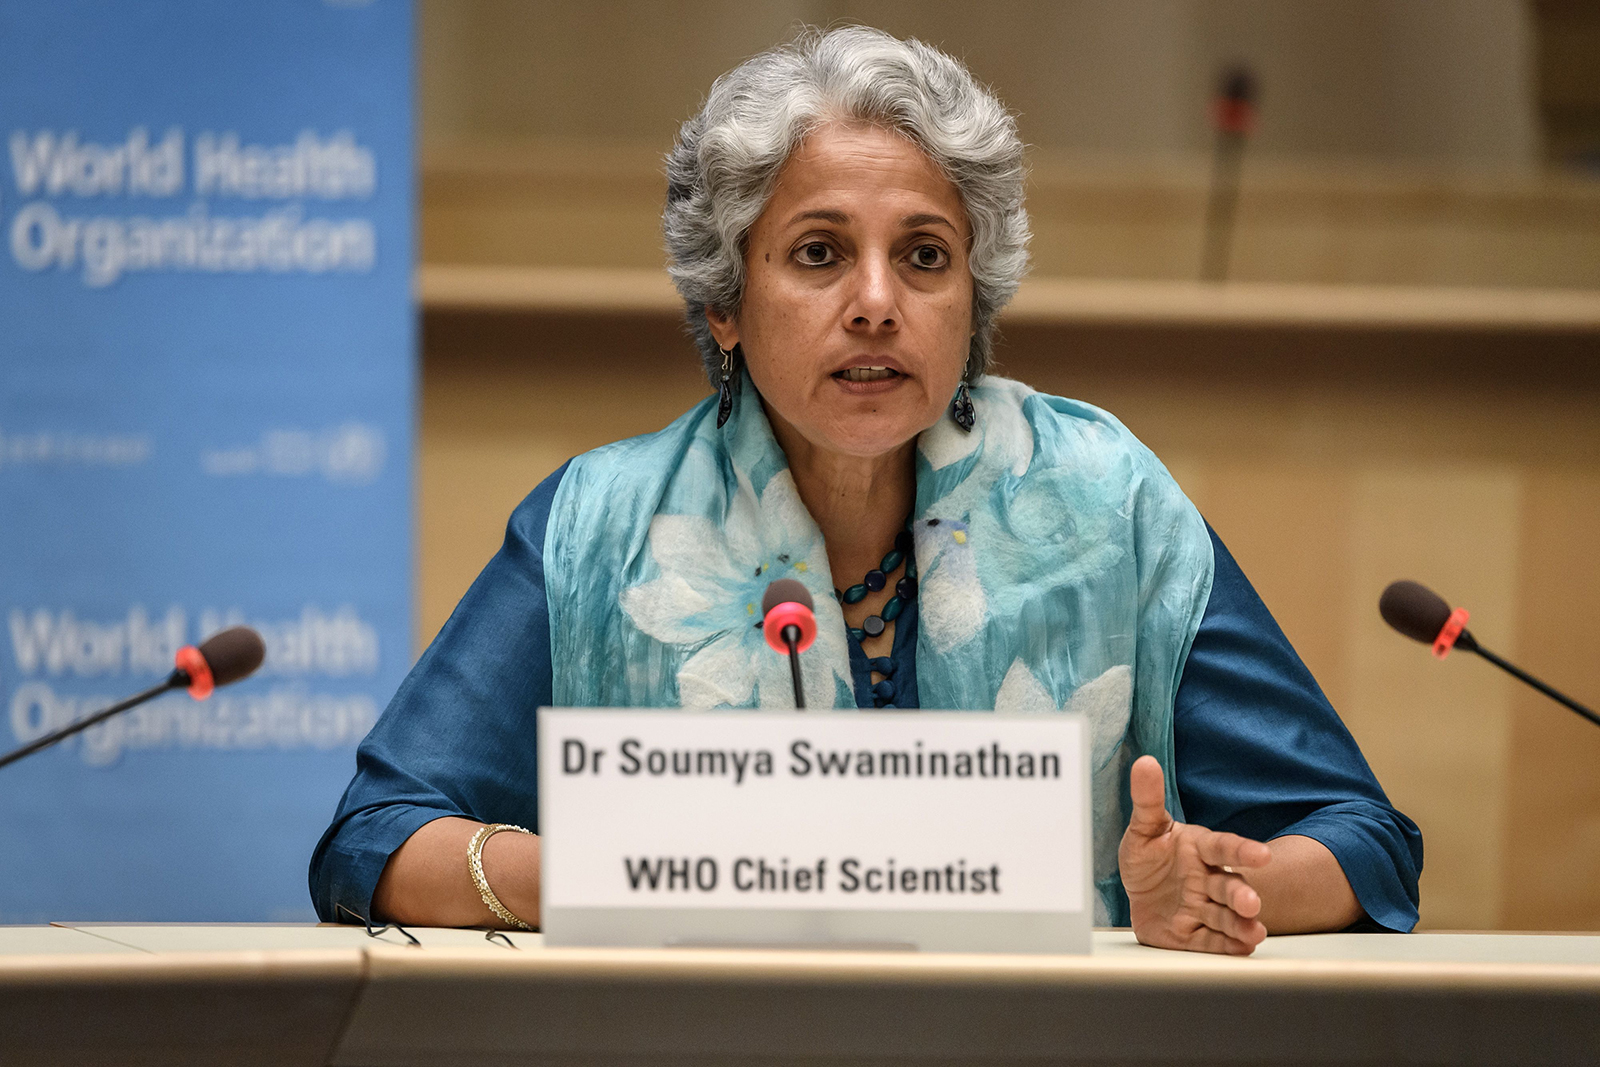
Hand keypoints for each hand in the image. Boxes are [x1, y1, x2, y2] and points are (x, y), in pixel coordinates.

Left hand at [1118, 755, 1271, 954]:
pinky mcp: (1192, 934)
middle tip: (1252, 904)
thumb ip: (1147, 799)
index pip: (1222, 846)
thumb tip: (1144, 762)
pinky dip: (1226, 945)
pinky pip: (1211, 941)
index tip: (1260, 855)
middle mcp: (1207, 879)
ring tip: (1255, 933)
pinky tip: (1243, 947)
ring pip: (1225, 917)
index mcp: (1199, 849)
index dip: (1241, 850)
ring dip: (1241, 925)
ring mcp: (1202, 908)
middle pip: (1228, 887)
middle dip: (1241, 896)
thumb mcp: (1144, 828)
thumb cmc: (1150, 856)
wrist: (1140, 893)